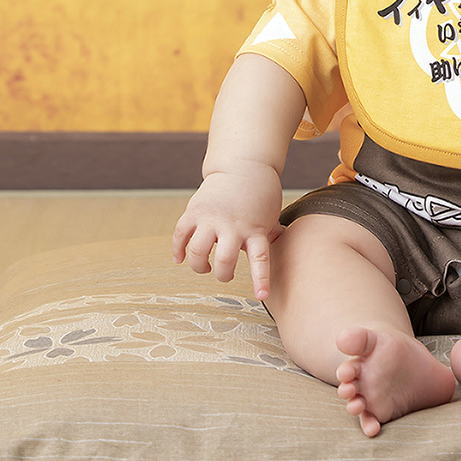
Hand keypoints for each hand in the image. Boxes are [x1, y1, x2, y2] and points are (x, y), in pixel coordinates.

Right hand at [172, 163, 283, 300]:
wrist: (244, 165)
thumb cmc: (260, 194)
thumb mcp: (270, 214)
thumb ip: (271, 232)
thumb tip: (283, 240)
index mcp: (255, 230)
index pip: (260, 258)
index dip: (260, 279)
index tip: (261, 296)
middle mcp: (233, 226)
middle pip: (224, 260)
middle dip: (222, 275)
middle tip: (224, 274)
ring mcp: (212, 218)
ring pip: (198, 251)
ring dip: (199, 266)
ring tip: (204, 267)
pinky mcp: (195, 210)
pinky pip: (180, 235)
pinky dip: (177, 250)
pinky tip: (179, 259)